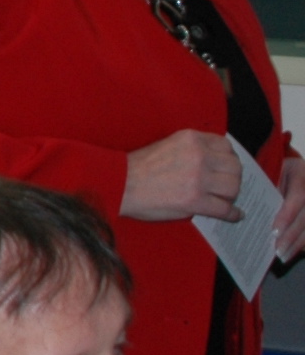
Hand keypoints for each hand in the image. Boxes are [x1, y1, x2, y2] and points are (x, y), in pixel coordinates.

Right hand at [122, 130, 239, 220]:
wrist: (120, 184)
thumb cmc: (138, 166)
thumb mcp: (167, 144)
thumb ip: (192, 149)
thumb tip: (215, 163)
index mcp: (191, 139)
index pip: (226, 146)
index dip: (228, 158)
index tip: (225, 167)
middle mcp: (198, 156)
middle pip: (235, 168)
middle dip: (232, 178)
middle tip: (224, 186)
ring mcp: (198, 179)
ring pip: (233, 188)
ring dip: (231, 195)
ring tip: (223, 199)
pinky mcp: (195, 201)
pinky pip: (225, 209)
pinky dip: (232, 214)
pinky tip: (234, 215)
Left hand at [275, 154, 304, 263]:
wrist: (295, 167)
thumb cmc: (277, 167)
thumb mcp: (270, 169)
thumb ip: (265, 185)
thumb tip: (245, 207)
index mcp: (301, 174)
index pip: (298, 198)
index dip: (287, 216)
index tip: (274, 231)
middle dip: (292, 236)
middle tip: (278, 251)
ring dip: (298, 243)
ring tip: (284, 256)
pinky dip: (303, 242)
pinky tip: (294, 252)